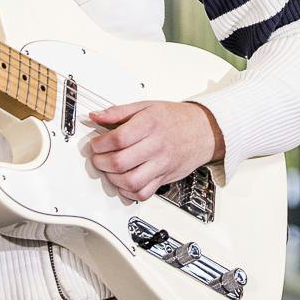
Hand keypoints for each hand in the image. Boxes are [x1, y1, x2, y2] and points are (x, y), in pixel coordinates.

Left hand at [86, 101, 223, 201]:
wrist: (203, 130)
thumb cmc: (175, 118)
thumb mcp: (146, 106)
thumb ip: (118, 111)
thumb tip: (96, 116)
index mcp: (150, 124)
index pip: (118, 138)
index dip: (100, 143)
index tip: (95, 143)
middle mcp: (156, 146)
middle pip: (120, 162)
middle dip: (101, 162)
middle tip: (98, 157)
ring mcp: (161, 164)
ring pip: (130, 181)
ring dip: (112, 179)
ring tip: (109, 170)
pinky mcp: (164, 178)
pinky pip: (143, 193)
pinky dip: (129, 192)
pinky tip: (123, 182)